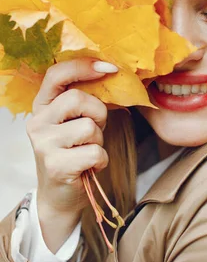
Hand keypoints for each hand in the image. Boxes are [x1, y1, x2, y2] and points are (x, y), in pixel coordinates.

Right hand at [26, 58, 117, 251]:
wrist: (60, 195)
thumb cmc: (74, 153)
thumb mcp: (75, 122)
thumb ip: (85, 100)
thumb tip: (113, 74)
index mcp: (42, 106)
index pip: (56, 74)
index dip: (83, 66)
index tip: (109, 67)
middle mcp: (37, 123)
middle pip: (77, 99)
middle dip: (97, 113)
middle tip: (95, 129)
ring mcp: (44, 145)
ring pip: (89, 127)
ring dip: (99, 140)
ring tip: (88, 151)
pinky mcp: (56, 166)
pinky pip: (95, 152)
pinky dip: (101, 160)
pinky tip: (89, 167)